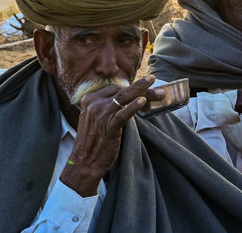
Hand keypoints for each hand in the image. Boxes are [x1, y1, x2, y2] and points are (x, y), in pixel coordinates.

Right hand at [59, 75, 163, 195]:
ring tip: (157, 90)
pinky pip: (122, 114)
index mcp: (89, 99)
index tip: (144, 90)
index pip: (114, 88)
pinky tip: (142, 101)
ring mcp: (100, 114)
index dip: (130, 88)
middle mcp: (93, 103)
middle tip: (153, 79)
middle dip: (140, 86)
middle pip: (121, 91)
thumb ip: (105, 107)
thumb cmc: (92, 142)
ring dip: (143, 92)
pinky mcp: (108, 127)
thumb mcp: (93, 119)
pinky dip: (133, 106)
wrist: (84, 162)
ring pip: (124, 98)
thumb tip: (124, 101)